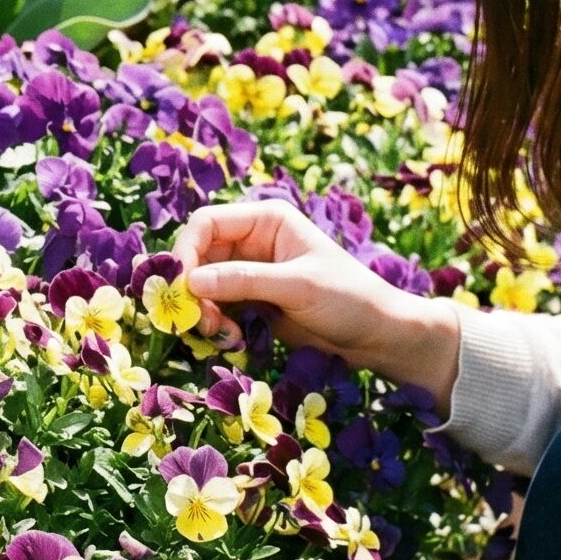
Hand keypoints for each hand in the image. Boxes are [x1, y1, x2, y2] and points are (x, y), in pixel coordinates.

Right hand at [176, 198, 462, 401]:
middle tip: (198, 319)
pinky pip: (216, 306)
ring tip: (218, 333)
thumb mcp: (298, 287)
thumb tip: (191, 283)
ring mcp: (250, 272)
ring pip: (203, 284)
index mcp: (266, 220)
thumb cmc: (349, 299)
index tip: (182, 286)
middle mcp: (253, 241)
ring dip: (202, 309)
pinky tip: (230, 338)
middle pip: (199, 255)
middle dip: (192, 287)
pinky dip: (215, 322)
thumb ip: (245, 281)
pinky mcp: (252, 301)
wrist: (378, 337)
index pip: (207, 223)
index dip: (187, 250)